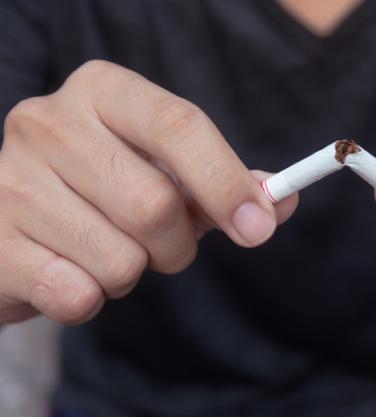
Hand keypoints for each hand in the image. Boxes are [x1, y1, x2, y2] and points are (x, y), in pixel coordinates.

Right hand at [0, 60, 297, 324]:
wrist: (18, 223)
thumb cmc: (106, 192)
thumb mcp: (169, 174)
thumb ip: (227, 185)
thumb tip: (281, 202)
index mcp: (104, 91)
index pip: (179, 125)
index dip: (226, 182)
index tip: (259, 227)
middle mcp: (48, 122)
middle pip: (155, 204)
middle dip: (177, 244)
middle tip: (163, 244)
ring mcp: (9, 180)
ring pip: (121, 259)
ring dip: (132, 272)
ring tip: (104, 249)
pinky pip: (76, 295)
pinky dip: (92, 298)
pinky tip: (68, 271)